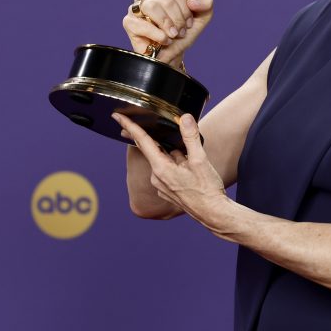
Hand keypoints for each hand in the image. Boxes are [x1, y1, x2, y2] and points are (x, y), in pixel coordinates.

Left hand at [113, 112, 227, 224]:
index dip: (129, 127)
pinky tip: (191, 173)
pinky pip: (168, 172)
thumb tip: (185, 118)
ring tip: (195, 165)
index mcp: (161, 168)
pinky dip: (177, 167)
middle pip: (157, 150)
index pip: (141, 141)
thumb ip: (191, 137)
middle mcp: (157, 178)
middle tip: (184, 146)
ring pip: (165, 161)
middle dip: (168, 144)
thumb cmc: (206, 189)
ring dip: (176, 157)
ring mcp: (161, 186)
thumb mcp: (200, 160)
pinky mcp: (167, 192)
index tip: (117, 116)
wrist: (212, 214)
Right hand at [122, 0, 213, 65]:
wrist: (172, 55)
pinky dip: (156, 34)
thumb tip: (193, 1)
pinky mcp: (129, 23)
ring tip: (173, 35)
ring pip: (151, 6)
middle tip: (181, 32)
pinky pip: (140, 23)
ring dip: (166, 24)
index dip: (185, 9)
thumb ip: (206, 3)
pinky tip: (164, 40)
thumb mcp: (201, 18)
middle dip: (177, 19)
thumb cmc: (182, 34)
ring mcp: (135, 8)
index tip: (189, 23)